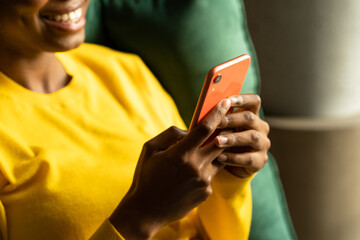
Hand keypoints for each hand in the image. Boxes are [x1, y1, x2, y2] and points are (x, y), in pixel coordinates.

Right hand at [110, 99, 231, 239]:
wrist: (146, 211)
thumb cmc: (145, 177)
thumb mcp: (149, 149)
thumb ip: (169, 134)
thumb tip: (187, 130)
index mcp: (181, 154)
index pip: (205, 128)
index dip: (217, 113)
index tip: (226, 102)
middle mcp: (196, 166)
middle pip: (220, 141)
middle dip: (224, 129)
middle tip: (225, 122)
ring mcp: (204, 181)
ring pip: (219, 157)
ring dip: (216, 149)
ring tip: (206, 147)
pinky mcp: (206, 191)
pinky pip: (212, 173)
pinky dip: (208, 167)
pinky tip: (194, 171)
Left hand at [214, 94, 270, 177]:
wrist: (229, 165)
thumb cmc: (223, 140)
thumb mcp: (221, 129)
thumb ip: (217, 119)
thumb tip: (204, 112)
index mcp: (252, 115)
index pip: (254, 101)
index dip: (243, 99)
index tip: (228, 100)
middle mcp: (261, 127)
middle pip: (250, 118)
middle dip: (231, 120)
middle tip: (216, 124)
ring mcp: (263, 144)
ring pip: (252, 137)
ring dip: (233, 138)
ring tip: (217, 141)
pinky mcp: (261, 160)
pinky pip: (249, 158)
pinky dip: (233, 158)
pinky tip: (220, 158)